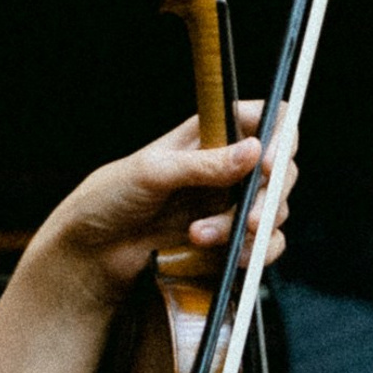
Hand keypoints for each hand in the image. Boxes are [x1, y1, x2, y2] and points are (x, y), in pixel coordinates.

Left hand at [32, 102, 295, 317]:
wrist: (90, 252)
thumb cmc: (109, 198)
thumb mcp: (151, 171)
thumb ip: (203, 164)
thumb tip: (253, 150)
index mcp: (210, 133)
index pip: (267, 118)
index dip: (280, 136)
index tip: (268, 164)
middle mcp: (227, 165)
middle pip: (281, 169)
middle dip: (270, 195)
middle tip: (250, 218)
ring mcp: (230, 203)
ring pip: (273, 210)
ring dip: (246, 229)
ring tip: (200, 235)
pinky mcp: (229, 240)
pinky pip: (264, 246)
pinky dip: (253, 253)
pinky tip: (222, 253)